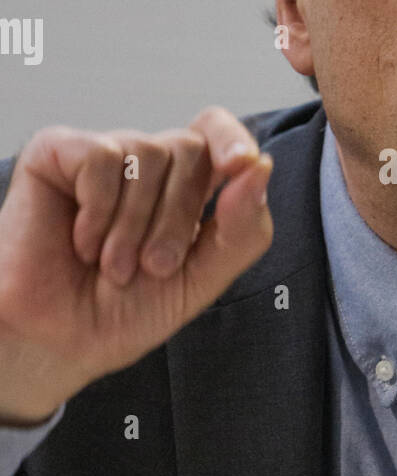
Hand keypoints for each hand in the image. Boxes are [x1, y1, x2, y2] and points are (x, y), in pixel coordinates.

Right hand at [0, 106, 273, 423]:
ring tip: (112, 264)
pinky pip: (103, 158)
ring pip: (150, 153)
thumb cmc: (122, 313)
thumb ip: (242, 230)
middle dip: (178, 218)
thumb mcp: (201, 280)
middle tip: (151, 266)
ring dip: (135, 225)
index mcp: (184, 187)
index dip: (233, 139)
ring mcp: (103, 155)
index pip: (217, 133)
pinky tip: (82, 240)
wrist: (57, 343)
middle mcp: (145, 164)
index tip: (241, 165)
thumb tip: (260, 167)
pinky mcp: (56, 153)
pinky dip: (99, 209)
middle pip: (191, 149)